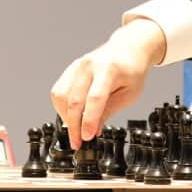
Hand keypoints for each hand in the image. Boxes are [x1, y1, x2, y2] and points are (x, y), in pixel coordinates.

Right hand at [50, 18, 165, 148]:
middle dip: (74, 125)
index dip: (89, 120)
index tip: (87, 137)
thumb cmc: (132, 71)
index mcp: (109, 69)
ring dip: (66, 117)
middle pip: (75, 100)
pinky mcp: (70, 69)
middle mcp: (89, 65)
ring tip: (76, 129)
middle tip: (78, 143)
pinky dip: (62, 107)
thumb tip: (92, 130)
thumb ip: (109, 111)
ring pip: (61, 96)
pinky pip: (59, 91)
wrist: (128, 48)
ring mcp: (78, 65)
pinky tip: (71, 116)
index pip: (95, 98)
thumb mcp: (130, 94)